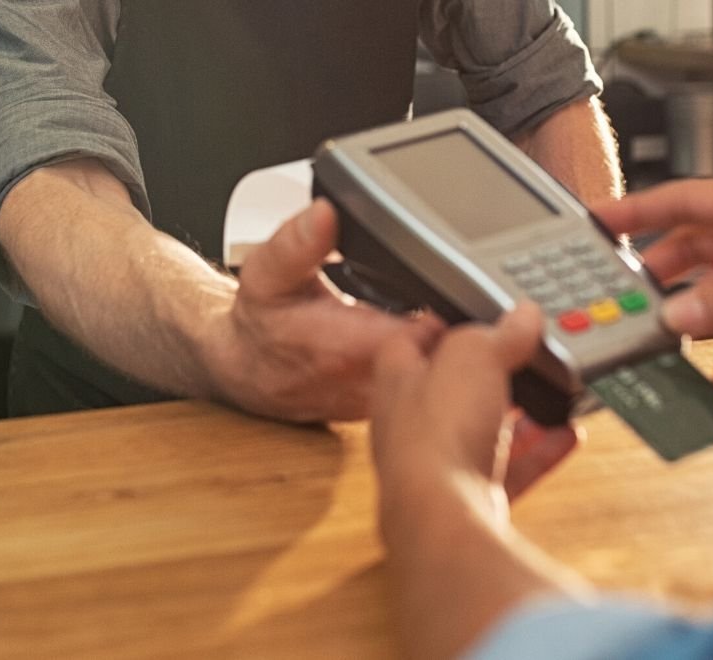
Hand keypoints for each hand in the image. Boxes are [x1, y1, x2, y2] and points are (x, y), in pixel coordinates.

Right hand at [201, 200, 443, 421]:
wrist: (246, 370)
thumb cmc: (260, 321)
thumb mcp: (267, 273)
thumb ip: (296, 243)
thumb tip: (324, 214)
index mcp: (343, 347)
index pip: (421, 336)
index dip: (446, 309)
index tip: (455, 284)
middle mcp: (365, 382)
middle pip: (439, 358)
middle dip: (457, 327)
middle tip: (466, 295)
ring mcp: (378, 399)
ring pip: (437, 377)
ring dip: (448, 348)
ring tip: (450, 313)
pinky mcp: (385, 405)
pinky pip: (425, 386)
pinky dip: (433, 363)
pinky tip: (428, 338)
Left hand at [370, 306, 580, 509]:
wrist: (443, 517)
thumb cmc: (436, 434)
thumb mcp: (473, 357)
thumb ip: (499, 333)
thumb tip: (523, 316)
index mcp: (398, 382)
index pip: (408, 342)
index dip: (437, 324)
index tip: (468, 315)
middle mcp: (412, 425)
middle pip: (450, 390)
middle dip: (486, 374)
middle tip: (519, 357)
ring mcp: (440, 466)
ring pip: (481, 432)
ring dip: (516, 416)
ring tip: (549, 396)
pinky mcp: (468, 497)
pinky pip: (510, 471)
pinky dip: (539, 453)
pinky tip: (565, 437)